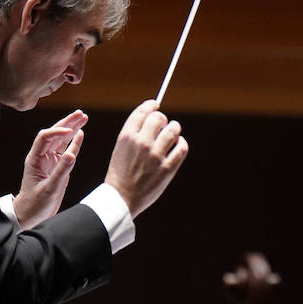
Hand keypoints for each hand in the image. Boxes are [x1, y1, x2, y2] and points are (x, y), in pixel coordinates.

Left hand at [12, 110, 86, 228]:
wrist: (30, 216)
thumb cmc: (35, 205)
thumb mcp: (48, 190)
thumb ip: (60, 172)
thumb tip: (72, 154)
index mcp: (34, 160)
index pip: (45, 138)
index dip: (57, 131)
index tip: (71, 131)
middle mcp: (42, 157)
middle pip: (54, 134)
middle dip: (67, 123)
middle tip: (81, 113)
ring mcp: (50, 162)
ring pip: (61, 141)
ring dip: (72, 128)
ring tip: (83, 117)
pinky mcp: (57, 168)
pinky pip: (66, 151)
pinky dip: (74, 142)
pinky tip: (81, 133)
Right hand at [104, 100, 188, 216]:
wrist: (122, 198)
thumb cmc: (121, 173)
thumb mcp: (120, 148)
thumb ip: (134, 133)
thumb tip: (153, 117)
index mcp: (127, 137)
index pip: (143, 111)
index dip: (151, 105)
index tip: (156, 105)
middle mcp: (141, 143)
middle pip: (159, 118)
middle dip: (163, 119)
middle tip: (163, 125)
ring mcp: (155, 155)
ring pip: (173, 129)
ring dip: (174, 129)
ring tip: (172, 134)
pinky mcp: (167, 168)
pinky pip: (182, 147)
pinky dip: (181, 143)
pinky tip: (178, 145)